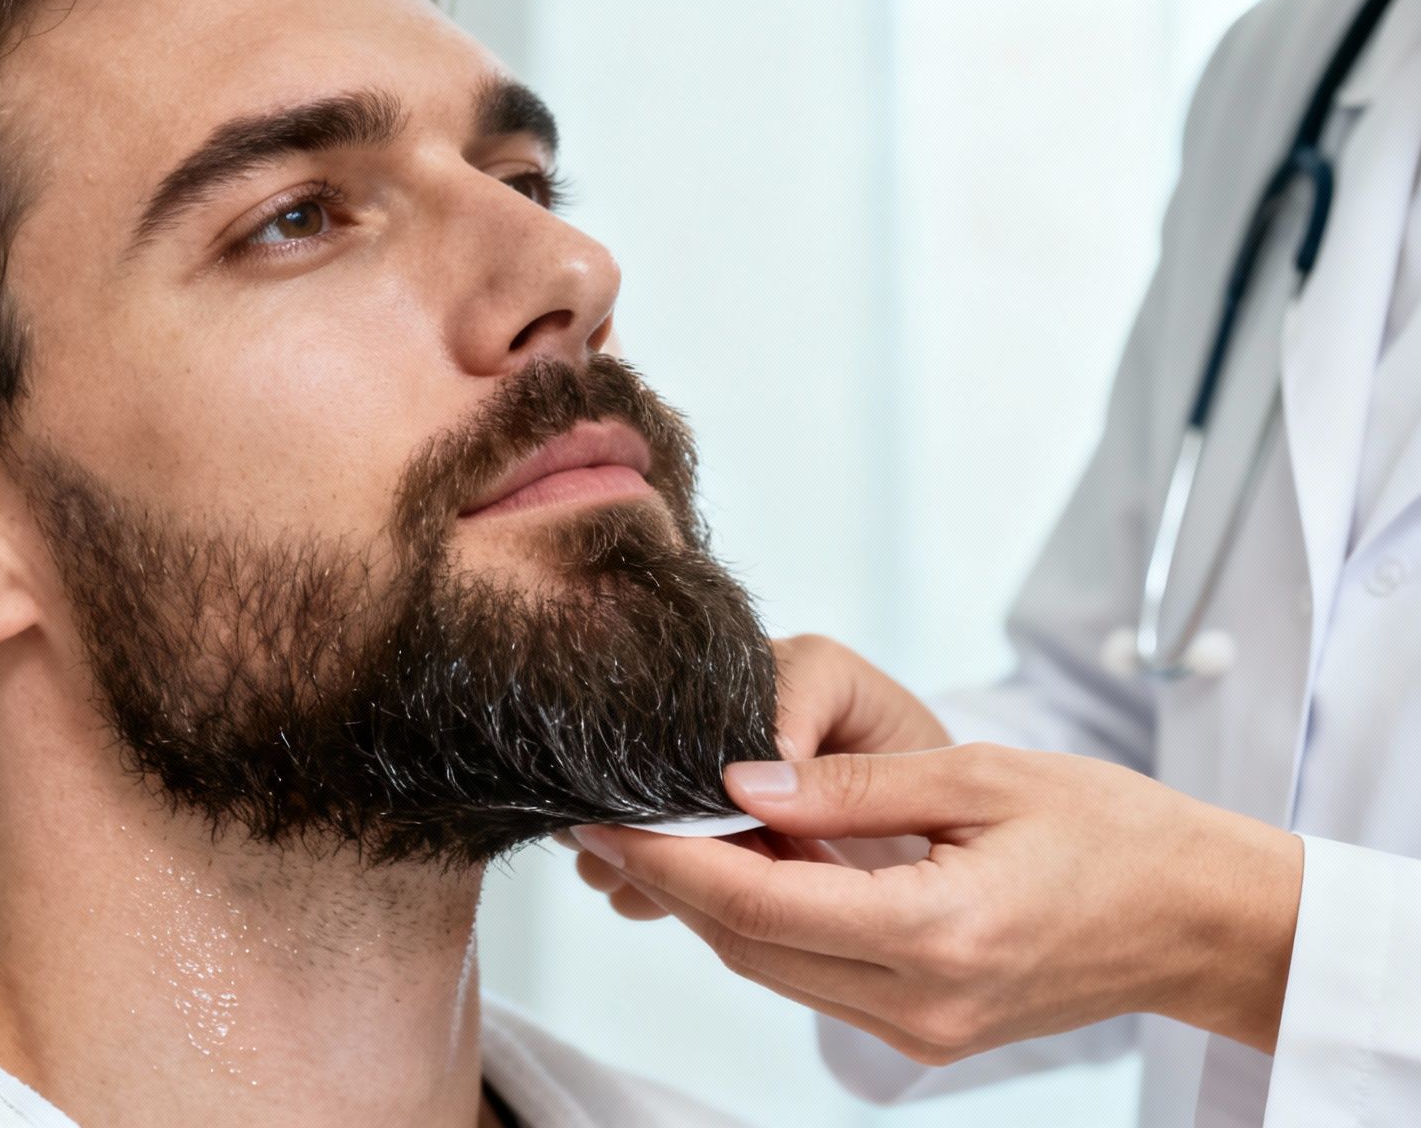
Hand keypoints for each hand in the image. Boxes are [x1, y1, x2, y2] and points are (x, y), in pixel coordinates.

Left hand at [569, 744, 1304, 1062]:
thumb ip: (850, 786)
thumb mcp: (982, 776)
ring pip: (775, 970)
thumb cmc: (1114, 829)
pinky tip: (746, 871)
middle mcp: (921, 1003)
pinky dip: (770, 927)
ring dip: (712, 907)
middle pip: (748, 949)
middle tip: (606, 818)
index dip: (668, 862)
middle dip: (669, 884)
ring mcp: (924, 1031)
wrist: (1204, 918)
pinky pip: (818, 980)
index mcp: (938, 933)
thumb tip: (738, 784)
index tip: (605, 815)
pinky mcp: (928, 1032)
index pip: (758, 907)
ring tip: (660, 835)